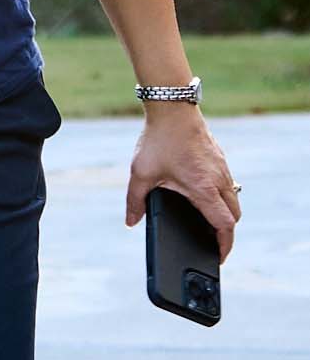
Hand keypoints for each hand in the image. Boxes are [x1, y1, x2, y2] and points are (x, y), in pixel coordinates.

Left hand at [125, 106, 240, 261]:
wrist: (172, 108)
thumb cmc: (158, 140)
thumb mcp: (141, 173)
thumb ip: (135, 200)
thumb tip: (131, 221)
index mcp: (203, 189)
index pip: (225, 225)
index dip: (224, 245)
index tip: (219, 256)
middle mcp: (219, 180)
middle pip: (235, 215)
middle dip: (226, 232)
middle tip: (214, 242)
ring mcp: (222, 168)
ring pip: (234, 198)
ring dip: (226, 212)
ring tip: (210, 221)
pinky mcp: (220, 158)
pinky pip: (228, 183)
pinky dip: (222, 195)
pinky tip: (205, 194)